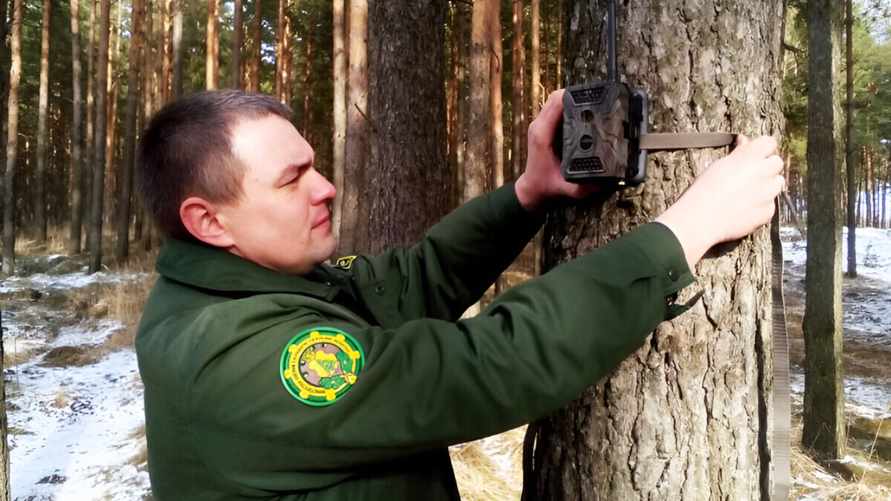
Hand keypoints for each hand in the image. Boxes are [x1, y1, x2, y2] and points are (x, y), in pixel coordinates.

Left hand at [515, 90, 598, 210]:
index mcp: (542, 135)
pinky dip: (567, 105)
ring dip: (571, 98)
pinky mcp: (543, 126)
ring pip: (555, 100)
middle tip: (595, 98)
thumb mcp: (567, 189)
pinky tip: (581, 110)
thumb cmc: (546, 186)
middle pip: (556, 97)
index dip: (574, 96)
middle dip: (576, 94)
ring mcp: (539, 125)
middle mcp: (539, 126)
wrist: (532, 189)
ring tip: (590, 102)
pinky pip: (555, 107)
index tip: (591, 97)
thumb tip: (604, 181)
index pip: (556, 103)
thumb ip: (584, 186)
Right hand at [656, 135, 784, 268]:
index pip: (769, 143)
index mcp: (749, 157)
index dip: (762, 149)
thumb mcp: (718, 165)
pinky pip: (771, 205)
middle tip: (751, 175)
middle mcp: (762, 172)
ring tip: (748, 193)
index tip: (755, 155)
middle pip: (777, 162)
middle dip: (767, 167)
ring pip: (778, 184)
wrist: (701, 219)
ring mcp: (767, 193)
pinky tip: (745, 208)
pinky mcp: (768, 211)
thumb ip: (738, 153)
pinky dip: (762, 206)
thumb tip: (745, 141)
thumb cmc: (704, 190)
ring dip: (768, 186)